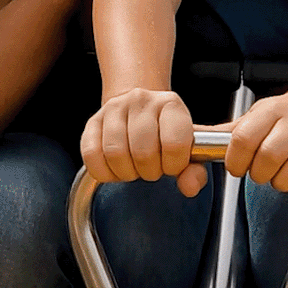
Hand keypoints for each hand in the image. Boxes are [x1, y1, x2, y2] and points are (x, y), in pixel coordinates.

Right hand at [80, 87, 201, 196]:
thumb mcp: (188, 149)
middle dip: (150, 171)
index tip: (172, 165)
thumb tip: (189, 187)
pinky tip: (116, 169)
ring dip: (127, 172)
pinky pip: (91, 155)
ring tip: (135, 167)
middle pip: (143, 152)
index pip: (174, 144)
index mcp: (171, 104)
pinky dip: (104, 172)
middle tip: (152, 168)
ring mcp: (115, 108)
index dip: (174, 165)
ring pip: (115, 153)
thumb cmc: (166, 133)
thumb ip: (195, 171)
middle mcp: (142, 100)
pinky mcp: (92, 121)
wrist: (140, 110)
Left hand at [224, 88, 287, 200]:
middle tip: (259, 174)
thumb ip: (224, 133)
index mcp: (271, 110)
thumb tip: (189, 141)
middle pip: (271, 154)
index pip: (245, 137)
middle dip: (259, 174)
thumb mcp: (254, 117)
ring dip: (283, 182)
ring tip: (278, 180)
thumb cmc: (282, 116)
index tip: (236, 168)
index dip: (235, 160)